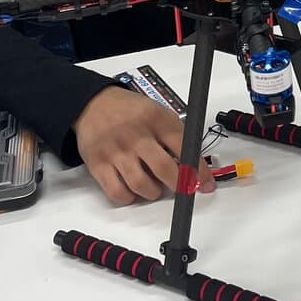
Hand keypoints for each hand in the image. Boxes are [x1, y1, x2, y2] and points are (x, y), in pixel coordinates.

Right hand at [73, 87, 215, 205]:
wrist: (94, 103)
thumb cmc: (131, 111)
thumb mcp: (158, 113)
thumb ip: (175, 136)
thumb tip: (194, 165)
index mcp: (156, 120)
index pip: (184, 147)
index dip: (199, 170)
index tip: (205, 184)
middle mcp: (137, 135)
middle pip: (164, 169)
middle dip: (178, 184)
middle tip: (181, 188)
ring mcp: (116, 151)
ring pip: (141, 184)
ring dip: (153, 192)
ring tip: (155, 187)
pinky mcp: (98, 164)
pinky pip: (116, 192)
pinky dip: (129, 198)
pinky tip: (133, 190)